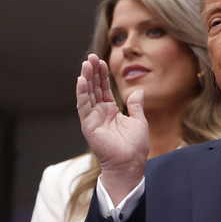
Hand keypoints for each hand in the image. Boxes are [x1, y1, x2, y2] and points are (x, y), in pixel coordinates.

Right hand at [76, 53, 148, 203]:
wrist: (130, 164)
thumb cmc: (135, 147)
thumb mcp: (139, 121)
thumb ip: (136, 105)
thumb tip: (138, 91)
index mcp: (110, 111)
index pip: (103, 89)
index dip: (102, 75)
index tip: (101, 61)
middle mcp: (99, 113)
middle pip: (93, 88)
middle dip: (92, 72)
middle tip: (90, 57)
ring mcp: (93, 118)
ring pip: (87, 94)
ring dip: (85, 78)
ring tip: (85, 64)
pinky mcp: (89, 125)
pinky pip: (83, 106)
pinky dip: (82, 93)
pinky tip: (81, 80)